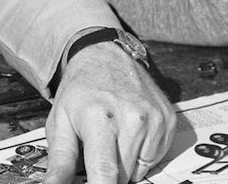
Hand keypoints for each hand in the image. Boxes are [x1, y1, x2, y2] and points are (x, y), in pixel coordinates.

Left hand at [43, 42, 175, 182]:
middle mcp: (132, 118)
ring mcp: (154, 119)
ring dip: (125, 164)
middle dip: (107, 172)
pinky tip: (129, 133)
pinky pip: (155, 157)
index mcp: (100, 119)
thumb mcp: (60, 123)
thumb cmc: (80, 91)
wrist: (104, 56)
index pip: (104, 172)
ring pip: (139, 170)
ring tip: (112, 137)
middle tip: (96, 149)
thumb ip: (59, 162)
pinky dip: (141, 154)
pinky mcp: (169, 120)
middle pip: (122, 175)